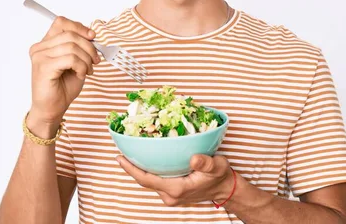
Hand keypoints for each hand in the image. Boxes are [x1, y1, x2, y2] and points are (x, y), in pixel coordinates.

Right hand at [28, 16, 100, 124]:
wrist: (52, 108)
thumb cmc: (63, 87)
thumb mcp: (75, 62)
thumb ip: (79, 47)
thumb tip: (91, 35)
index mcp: (45, 44)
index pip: (61, 22)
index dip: (79, 27)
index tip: (92, 37)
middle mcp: (40, 48)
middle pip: (70, 34)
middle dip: (89, 47)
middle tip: (95, 61)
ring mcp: (40, 57)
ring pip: (72, 46)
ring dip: (87, 59)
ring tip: (88, 71)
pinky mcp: (44, 67)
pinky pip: (71, 59)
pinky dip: (81, 67)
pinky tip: (81, 75)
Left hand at [116, 154, 234, 206]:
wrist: (225, 189)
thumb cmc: (220, 176)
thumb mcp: (217, 166)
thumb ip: (206, 163)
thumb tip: (194, 158)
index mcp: (177, 188)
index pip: (147, 179)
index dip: (131, 169)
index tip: (120, 158)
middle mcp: (170, 195)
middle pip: (144, 181)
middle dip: (131, 167)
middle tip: (120, 150)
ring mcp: (170, 195)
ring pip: (149, 181)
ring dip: (139, 169)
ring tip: (129, 152)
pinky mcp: (172, 192)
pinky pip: (155, 181)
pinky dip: (148, 171)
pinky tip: (145, 159)